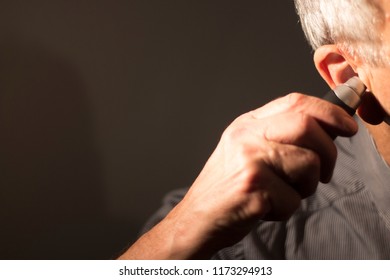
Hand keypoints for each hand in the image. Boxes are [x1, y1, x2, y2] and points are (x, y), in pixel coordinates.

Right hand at [119, 93, 357, 258]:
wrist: (197, 217)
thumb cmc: (227, 187)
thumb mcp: (246, 149)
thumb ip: (279, 135)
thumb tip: (328, 129)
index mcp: (247, 124)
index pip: (295, 102)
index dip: (329, 111)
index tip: (347, 127)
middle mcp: (246, 136)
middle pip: (307, 126)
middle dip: (328, 153)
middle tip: (322, 173)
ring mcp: (248, 160)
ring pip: (308, 164)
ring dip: (306, 187)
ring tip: (283, 193)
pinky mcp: (253, 188)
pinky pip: (293, 198)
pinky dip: (286, 210)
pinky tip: (265, 208)